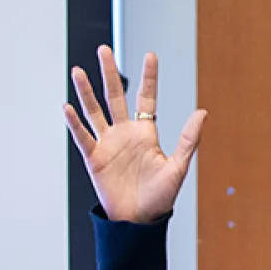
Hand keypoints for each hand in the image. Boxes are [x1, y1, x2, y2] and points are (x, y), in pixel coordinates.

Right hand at [65, 46, 205, 223]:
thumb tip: (203, 112)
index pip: (146, 98)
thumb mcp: (178, 166)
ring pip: (95, 111)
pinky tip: (67, 106)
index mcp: (146, 133)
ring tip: (78, 70)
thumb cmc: (161, 196)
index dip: (148, 77)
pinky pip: (82, 136)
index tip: (150, 55)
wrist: (139, 220)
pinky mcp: (94, 158)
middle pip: (115, 97)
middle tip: (104, 49)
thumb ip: (188, 139)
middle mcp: (125, 134)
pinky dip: (74, 122)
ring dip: (86, 91)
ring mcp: (107, 144)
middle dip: (109, 73)